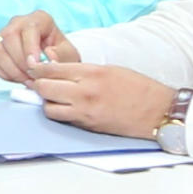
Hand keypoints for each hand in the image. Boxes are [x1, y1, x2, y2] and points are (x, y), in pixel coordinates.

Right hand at [0, 11, 78, 82]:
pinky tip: (18, 77)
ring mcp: (3, 35)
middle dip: (20, 62)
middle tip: (32, 77)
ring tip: (28, 80)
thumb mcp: (69, 55)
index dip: (30, 48)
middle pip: (9, 37)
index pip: (29, 28)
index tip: (35, 64)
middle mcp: (18, 23)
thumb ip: (61, 55)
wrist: (53, 64)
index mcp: (39, 19)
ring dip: (12, 70)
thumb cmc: (61, 56)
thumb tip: (48, 56)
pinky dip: (3, 73)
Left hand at [28, 60, 176, 138]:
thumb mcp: (110, 69)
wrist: (159, 111)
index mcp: (92, 73)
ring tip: (55, 97)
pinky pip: (63, 119)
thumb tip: (58, 70)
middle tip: (39, 82)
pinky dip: (59, 113)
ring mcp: (85, 111)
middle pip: (44, 88)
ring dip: (47, 102)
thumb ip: (82, 70)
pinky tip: (65, 108)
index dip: (38, 68)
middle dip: (38, 84)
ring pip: (49, 107)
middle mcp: (85, 92)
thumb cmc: (139, 88)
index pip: (51, 69)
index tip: (33, 67)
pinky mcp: (88, 126)